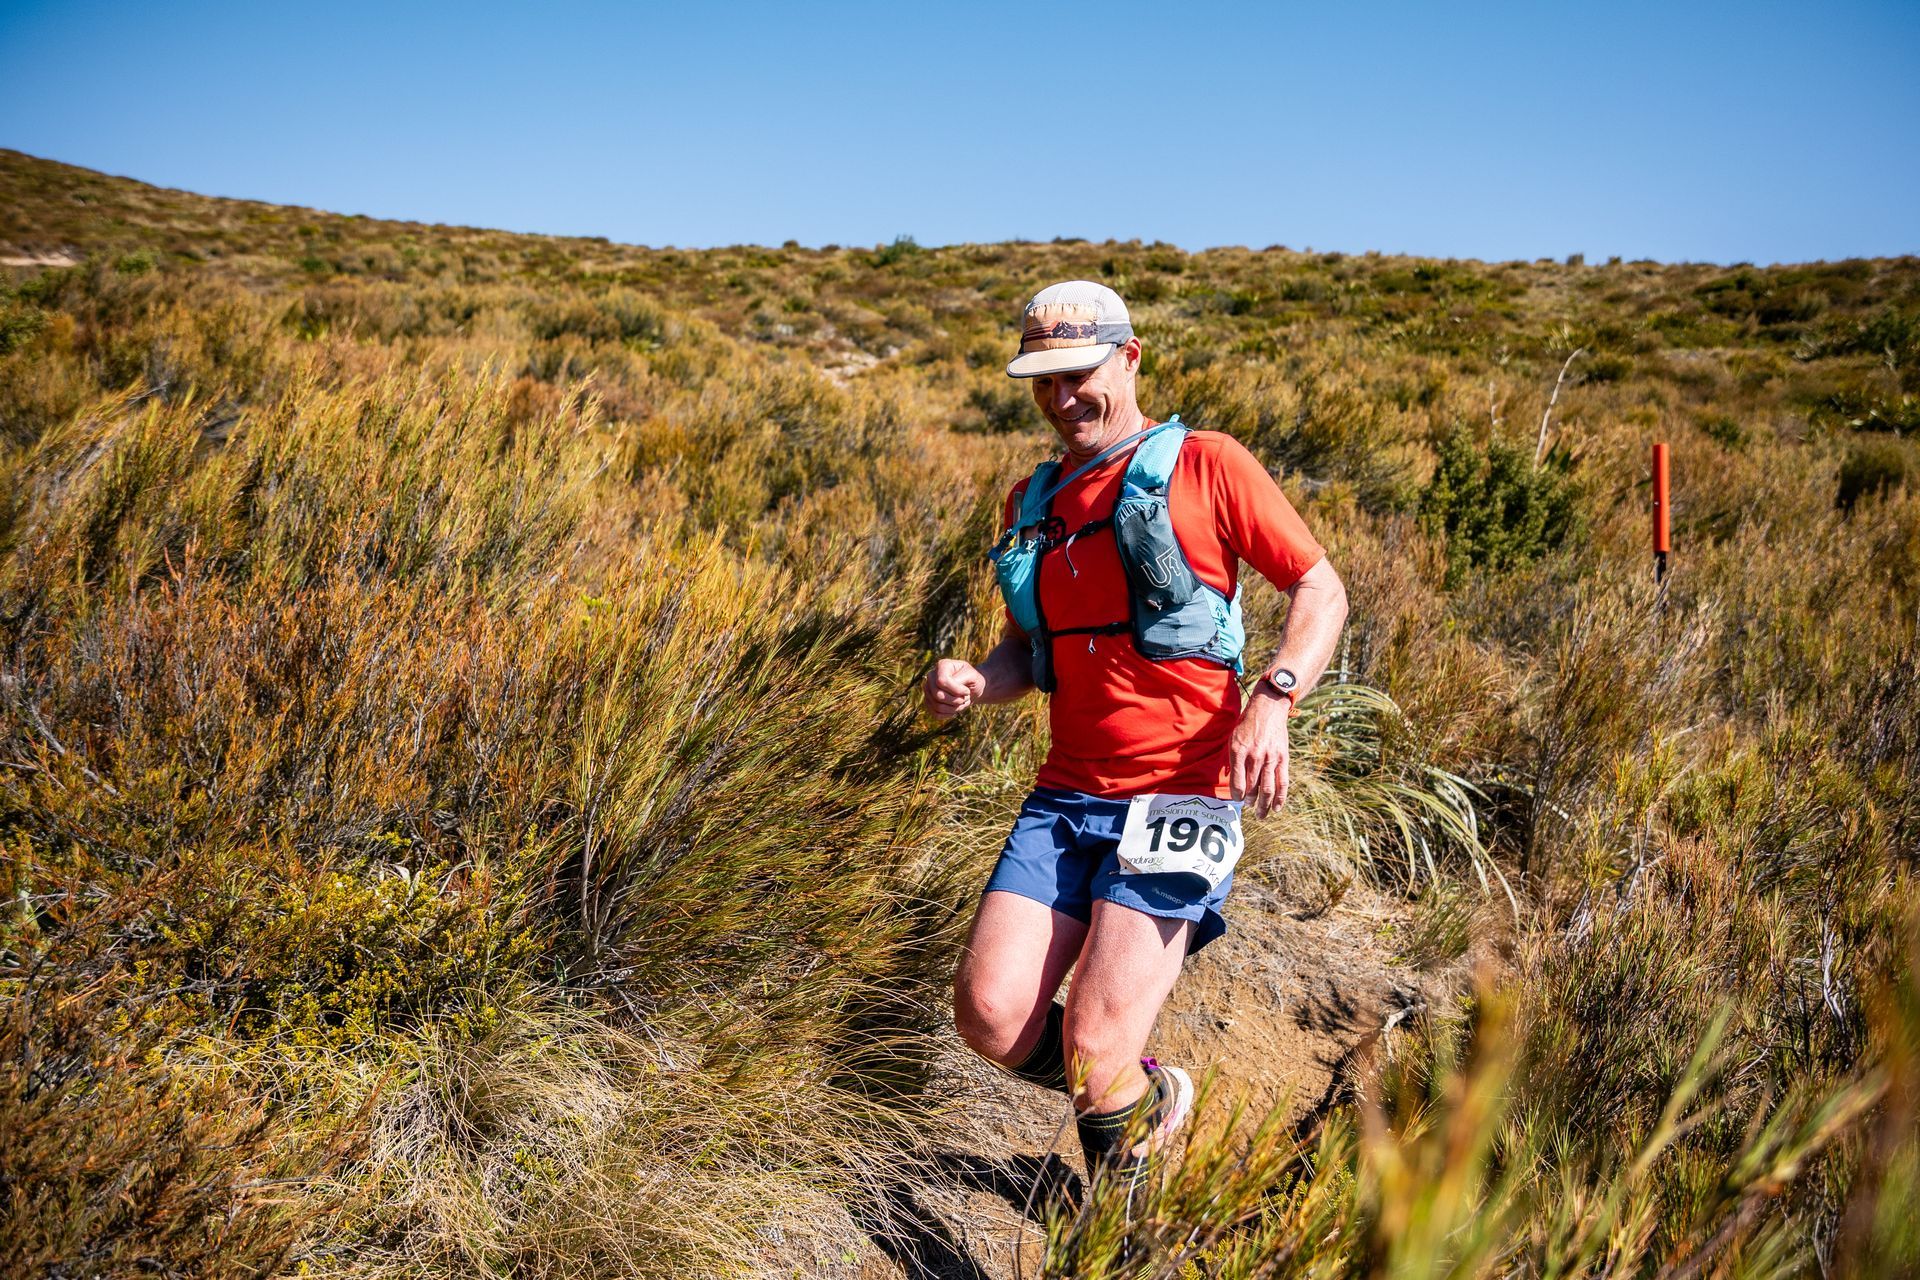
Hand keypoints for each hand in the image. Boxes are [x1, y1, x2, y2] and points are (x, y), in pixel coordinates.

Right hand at [924, 659, 986, 719]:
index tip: (967, 691)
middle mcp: (931, 676)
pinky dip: (948, 714)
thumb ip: (961, 679)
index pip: (942, 681)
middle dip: (956, 701)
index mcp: (942, 665)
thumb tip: (947, 688)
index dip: (956, 690)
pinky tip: (955, 709)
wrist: (971, 688)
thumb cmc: (973, 680)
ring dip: (954, 708)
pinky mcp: (928, 702)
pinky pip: (935, 713)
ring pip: (937, 706)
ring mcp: (928, 689)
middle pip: (938, 695)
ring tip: (962, 703)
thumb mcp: (973, 676)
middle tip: (966, 698)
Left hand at [1229, 687, 1291, 817]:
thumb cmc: (1247, 724)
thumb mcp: (1233, 738)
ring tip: (1261, 814)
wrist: (1268, 708)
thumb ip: (1233, 759)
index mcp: (1238, 751)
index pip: (1237, 781)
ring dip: (1264, 805)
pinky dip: (1280, 798)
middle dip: (1249, 801)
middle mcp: (1254, 756)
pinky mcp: (1283, 758)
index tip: (1237, 800)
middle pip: (1252, 787)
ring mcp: (1270, 758)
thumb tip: (1234, 781)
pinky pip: (1283, 782)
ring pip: (1268, 788)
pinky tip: (1277, 808)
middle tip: (1248, 806)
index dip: (1237, 795)